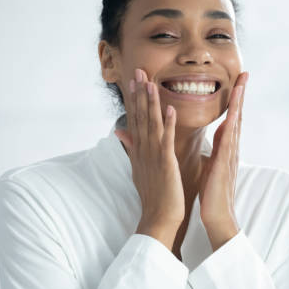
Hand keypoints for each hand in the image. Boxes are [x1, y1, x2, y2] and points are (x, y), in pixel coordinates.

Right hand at [114, 68, 183, 249]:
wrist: (159, 217)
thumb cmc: (154, 194)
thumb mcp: (138, 168)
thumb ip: (131, 147)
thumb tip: (119, 132)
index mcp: (139, 150)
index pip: (135, 119)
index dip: (134, 99)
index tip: (134, 80)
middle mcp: (143, 150)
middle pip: (140, 117)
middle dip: (139, 93)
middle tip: (138, 71)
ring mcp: (153, 156)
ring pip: (151, 124)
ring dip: (150, 103)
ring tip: (150, 83)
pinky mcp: (165, 163)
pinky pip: (166, 140)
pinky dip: (167, 124)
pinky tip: (169, 109)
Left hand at [199, 72, 248, 250]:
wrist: (218, 218)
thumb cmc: (213, 194)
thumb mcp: (212, 166)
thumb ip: (216, 150)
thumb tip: (216, 138)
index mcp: (226, 149)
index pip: (231, 119)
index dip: (234, 100)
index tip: (237, 82)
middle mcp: (232, 149)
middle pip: (238, 116)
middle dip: (241, 95)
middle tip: (245, 75)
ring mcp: (231, 156)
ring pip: (235, 125)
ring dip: (238, 104)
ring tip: (241, 86)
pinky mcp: (225, 166)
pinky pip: (228, 142)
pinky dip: (231, 127)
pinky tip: (232, 114)